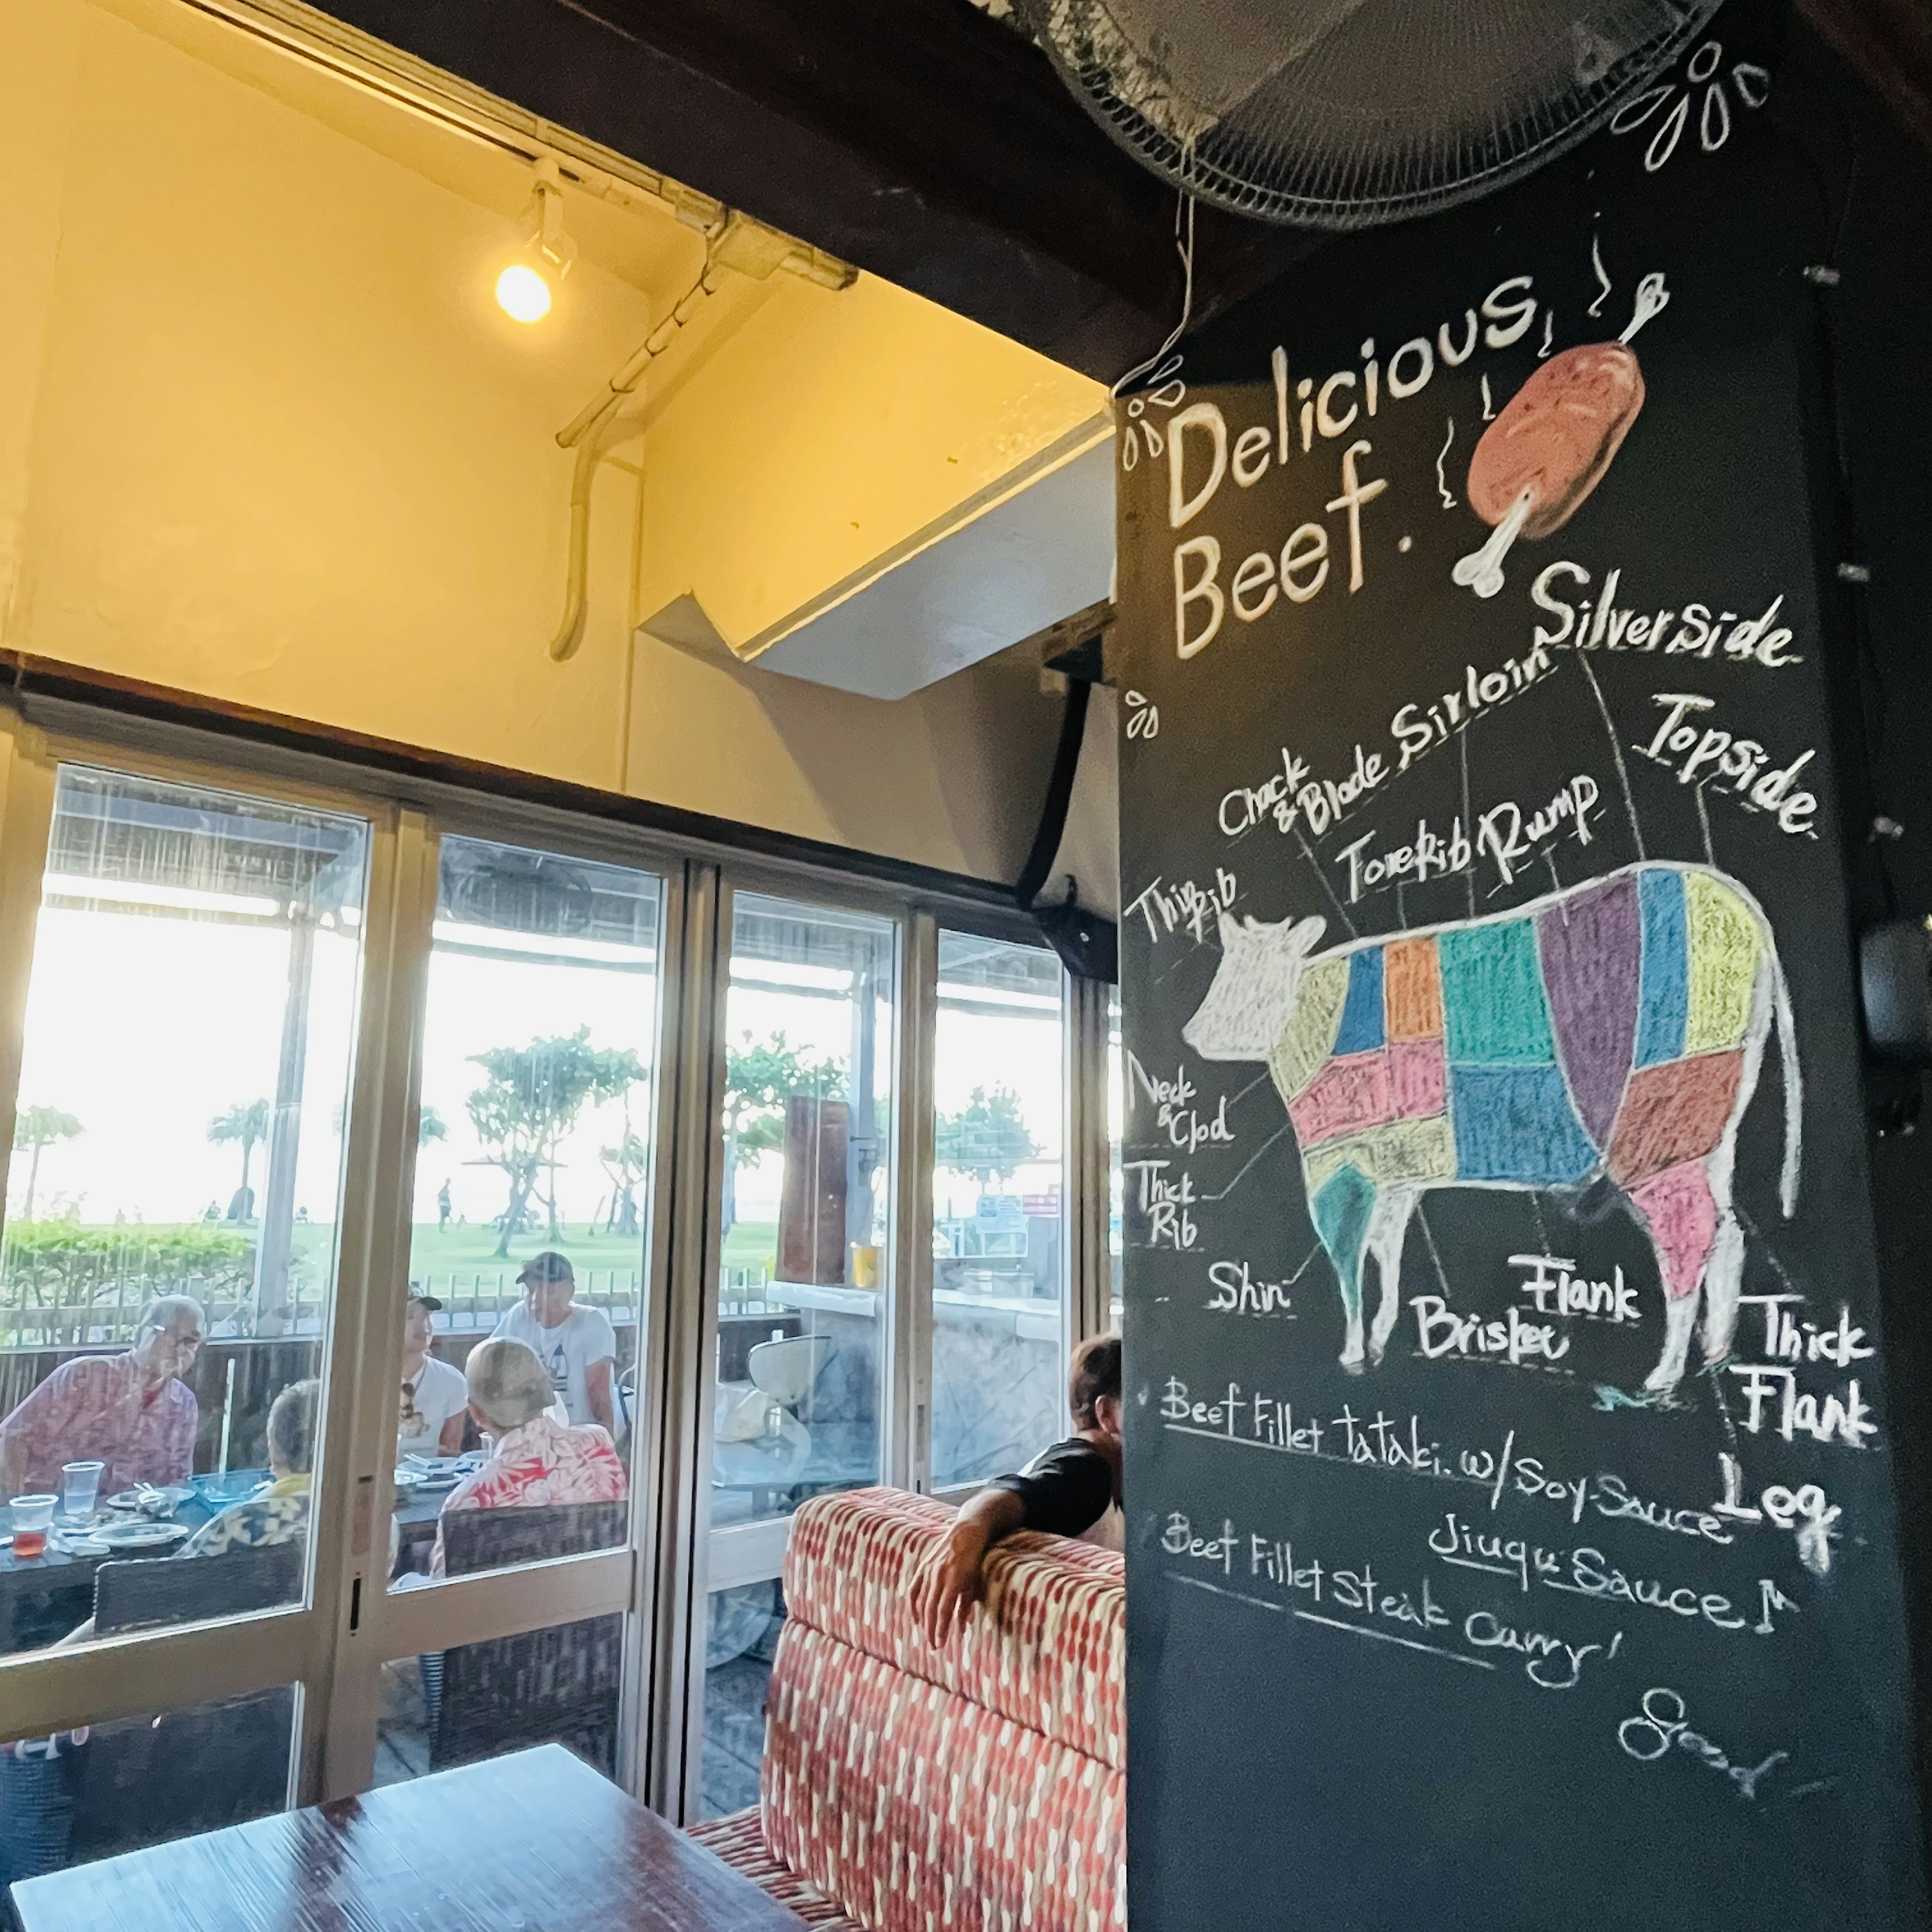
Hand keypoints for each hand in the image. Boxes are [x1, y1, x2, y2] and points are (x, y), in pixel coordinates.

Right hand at [912, 1517, 991, 1647]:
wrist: (965, 1534)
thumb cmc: (974, 1561)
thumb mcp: (973, 1583)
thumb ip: (965, 1606)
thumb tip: (961, 1629)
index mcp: (954, 1580)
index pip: (943, 1611)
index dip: (941, 1629)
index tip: (941, 1644)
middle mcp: (939, 1575)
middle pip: (931, 1609)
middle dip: (931, 1630)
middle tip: (934, 1646)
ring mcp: (929, 1570)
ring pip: (921, 1601)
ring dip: (923, 1621)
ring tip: (927, 1636)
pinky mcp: (923, 1567)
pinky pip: (913, 1590)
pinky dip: (913, 1605)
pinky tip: (916, 1619)